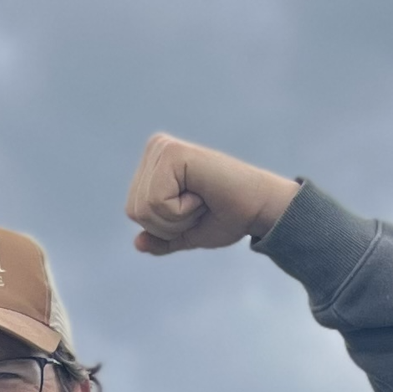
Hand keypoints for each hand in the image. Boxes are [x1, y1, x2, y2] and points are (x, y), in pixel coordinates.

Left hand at [125, 134, 300, 255]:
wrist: (258, 208)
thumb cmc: (228, 217)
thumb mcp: (188, 233)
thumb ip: (162, 239)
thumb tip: (137, 244)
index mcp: (154, 164)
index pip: (134, 211)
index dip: (165, 226)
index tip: (195, 208)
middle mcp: (156, 149)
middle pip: (134, 210)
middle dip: (169, 224)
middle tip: (200, 205)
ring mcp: (162, 147)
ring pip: (144, 209)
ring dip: (177, 218)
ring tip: (201, 199)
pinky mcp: (172, 152)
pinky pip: (156, 202)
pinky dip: (181, 211)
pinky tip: (201, 194)